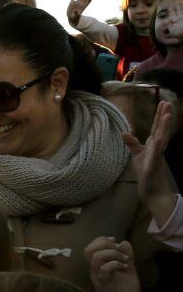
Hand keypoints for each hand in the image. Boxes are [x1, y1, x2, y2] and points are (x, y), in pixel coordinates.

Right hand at [67, 0, 93, 26]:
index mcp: (83, 7)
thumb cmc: (74, 18)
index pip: (87, 2)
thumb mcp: (76, 16)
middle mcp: (81, 4)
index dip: (90, 0)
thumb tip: (76, 11)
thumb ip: (77, 14)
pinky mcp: (72, 2)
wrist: (71, 17)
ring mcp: (77, 3)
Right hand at [85, 237, 140, 291]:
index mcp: (99, 267)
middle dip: (105, 244)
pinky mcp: (104, 285)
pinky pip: (104, 270)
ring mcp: (98, 278)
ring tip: (123, 260)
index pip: (91, 248)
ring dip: (112, 254)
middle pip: (89, 250)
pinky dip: (116, 264)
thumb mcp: (128, 271)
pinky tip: (125, 268)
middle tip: (119, 250)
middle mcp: (95, 271)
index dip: (101, 240)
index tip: (116, 242)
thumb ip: (127, 257)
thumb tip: (124, 242)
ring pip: (95, 257)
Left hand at [123, 100, 176, 227]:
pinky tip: (159, 139)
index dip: (159, 115)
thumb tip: (124, 132)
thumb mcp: (137, 155)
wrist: (152, 190)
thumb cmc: (146, 172)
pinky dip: (158, 148)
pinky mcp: (153, 167)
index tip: (163, 102)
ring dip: (164, 128)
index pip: (156, 127)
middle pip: (161, 130)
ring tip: (167, 115)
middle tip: (168, 102)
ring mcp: (157, 157)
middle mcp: (157, 149)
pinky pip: (156, 156)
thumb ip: (132, 143)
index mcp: (154, 145)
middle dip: (164, 116)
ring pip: (162, 140)